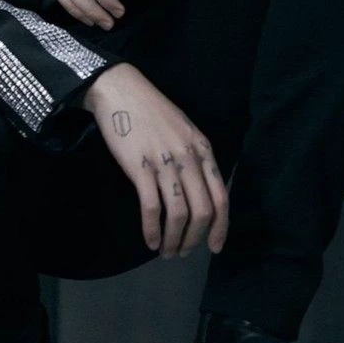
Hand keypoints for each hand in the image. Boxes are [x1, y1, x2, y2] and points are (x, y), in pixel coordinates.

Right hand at [80, 62, 228, 257]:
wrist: (121, 90)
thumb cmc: (152, 111)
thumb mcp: (185, 130)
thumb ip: (196, 158)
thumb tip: (202, 192)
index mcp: (203, 149)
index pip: (221, 196)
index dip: (220, 227)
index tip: (214, 247)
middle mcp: (189, 157)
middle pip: (202, 210)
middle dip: (195, 239)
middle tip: (183, 252)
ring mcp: (165, 162)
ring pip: (179, 213)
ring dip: (174, 239)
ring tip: (167, 252)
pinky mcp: (139, 166)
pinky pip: (151, 207)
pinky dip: (152, 229)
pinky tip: (150, 241)